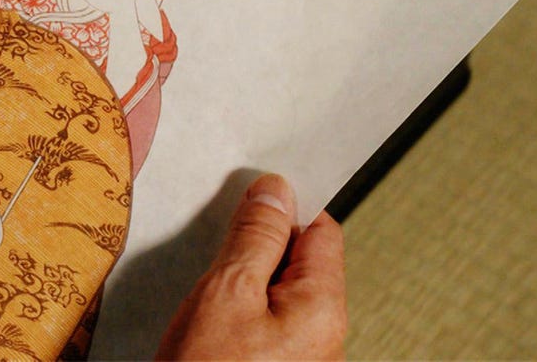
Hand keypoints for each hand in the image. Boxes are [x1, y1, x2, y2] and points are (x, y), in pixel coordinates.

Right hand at [157, 174, 346, 360]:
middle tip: (218, 252)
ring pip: (280, 295)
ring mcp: (304, 359)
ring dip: (246, 283)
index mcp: (324, 309)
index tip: (249, 201)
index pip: (322, 230)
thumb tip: (276, 191)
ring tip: (210, 294)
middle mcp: (326, 338)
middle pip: (301, 263)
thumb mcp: (224, 292)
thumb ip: (255, 236)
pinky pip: (267, 325)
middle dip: (259, 249)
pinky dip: (240, 313)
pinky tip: (211, 322)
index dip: (285, 209)